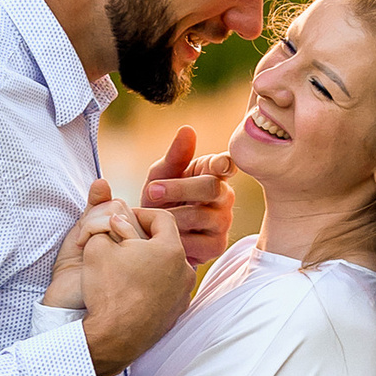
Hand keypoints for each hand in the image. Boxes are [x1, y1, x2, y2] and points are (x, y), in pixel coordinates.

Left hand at [46, 180, 138, 313]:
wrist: (66, 302)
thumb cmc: (75, 274)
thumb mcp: (84, 235)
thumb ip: (95, 209)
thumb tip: (102, 181)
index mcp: (129, 243)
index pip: (124, 209)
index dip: (101, 213)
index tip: (86, 234)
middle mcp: (138, 248)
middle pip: (123, 208)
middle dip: (95, 217)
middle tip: (83, 242)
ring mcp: (137, 253)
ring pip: (120, 213)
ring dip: (92, 223)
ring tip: (82, 246)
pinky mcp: (130, 256)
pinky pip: (114, 223)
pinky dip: (91, 228)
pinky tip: (82, 247)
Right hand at [81, 207, 194, 375]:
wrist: (114, 338)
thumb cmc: (107, 290)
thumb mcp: (97, 247)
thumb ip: (109, 226)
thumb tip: (118, 222)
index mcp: (170, 249)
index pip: (162, 218)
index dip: (141, 213)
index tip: (124, 219)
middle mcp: (184, 270)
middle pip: (166, 244)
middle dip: (144, 239)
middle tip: (122, 243)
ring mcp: (183, 294)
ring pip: (167, 267)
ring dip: (149, 263)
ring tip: (125, 267)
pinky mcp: (177, 313)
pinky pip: (166, 289)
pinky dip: (152, 284)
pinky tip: (131, 290)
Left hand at [137, 127, 236, 270]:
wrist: (152, 234)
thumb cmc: (161, 198)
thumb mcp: (161, 175)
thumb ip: (175, 155)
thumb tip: (187, 129)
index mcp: (213, 172)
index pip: (226, 164)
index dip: (223, 164)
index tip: (217, 164)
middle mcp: (225, 196)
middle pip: (211, 188)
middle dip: (178, 189)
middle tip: (152, 191)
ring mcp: (223, 221)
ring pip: (200, 216)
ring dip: (170, 215)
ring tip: (150, 217)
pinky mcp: (217, 245)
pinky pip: (197, 242)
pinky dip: (174, 239)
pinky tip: (161, 236)